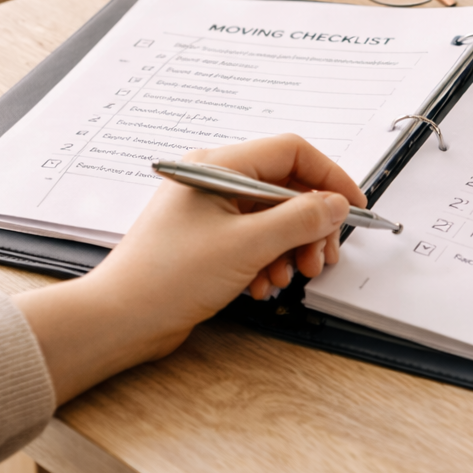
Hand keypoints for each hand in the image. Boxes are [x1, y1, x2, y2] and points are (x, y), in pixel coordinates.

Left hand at [13, 135, 364, 404]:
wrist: (119, 321)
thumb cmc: (164, 278)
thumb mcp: (246, 246)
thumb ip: (299, 219)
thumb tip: (336, 204)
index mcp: (219, 166)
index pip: (292, 152)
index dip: (330, 176)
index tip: (353, 205)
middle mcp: (216, 180)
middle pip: (287, 187)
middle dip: (311, 223)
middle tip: (321, 254)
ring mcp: (212, 209)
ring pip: (275, 216)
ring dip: (292, 246)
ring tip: (293, 275)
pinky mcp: (210, 238)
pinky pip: (256, 238)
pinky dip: (269, 259)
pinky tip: (263, 284)